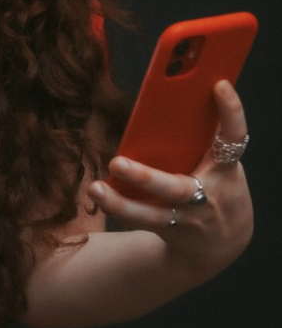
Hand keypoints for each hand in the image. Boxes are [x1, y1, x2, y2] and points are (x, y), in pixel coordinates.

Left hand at [87, 80, 253, 281]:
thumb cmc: (215, 186)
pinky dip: (118, 208)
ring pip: (151, 216)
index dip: (231, 112)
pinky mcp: (171, 232)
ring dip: (120, 203)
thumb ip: (199, 142)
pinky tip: (98, 195)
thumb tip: (164, 102)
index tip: (219, 85)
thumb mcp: (218, 165)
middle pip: (176, 189)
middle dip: (145, 177)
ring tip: (94, 187)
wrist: (223, 242)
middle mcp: (208, 196)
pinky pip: (141, 222)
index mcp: (225, 169)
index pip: (233, 137)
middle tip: (116, 161)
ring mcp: (189, 219)